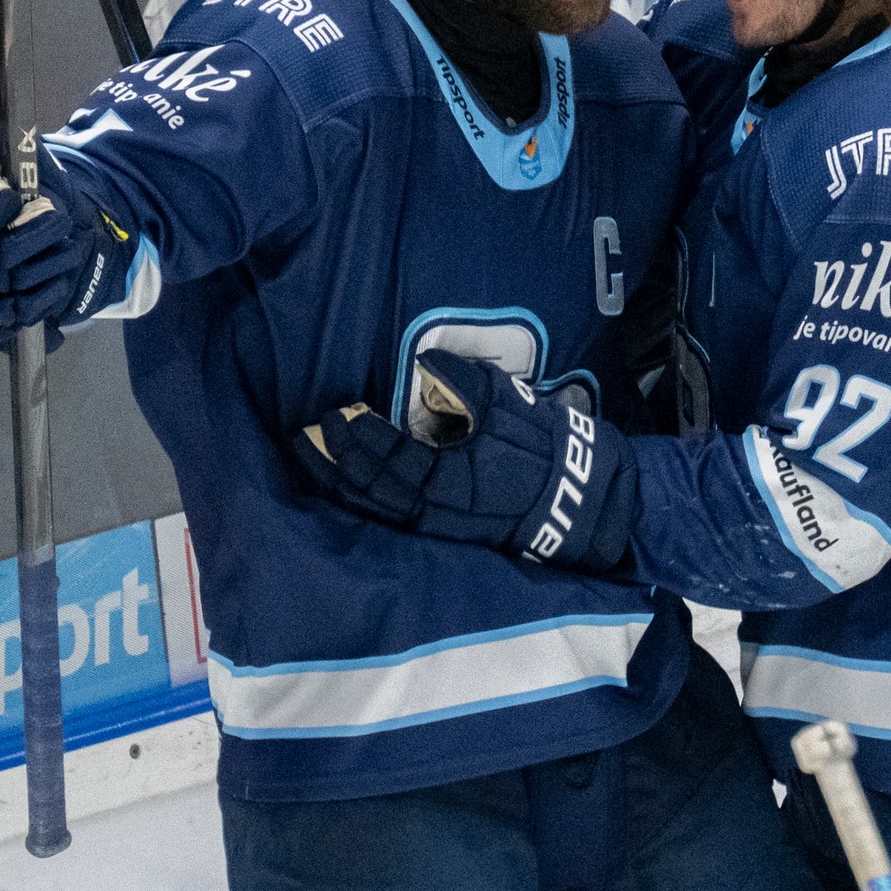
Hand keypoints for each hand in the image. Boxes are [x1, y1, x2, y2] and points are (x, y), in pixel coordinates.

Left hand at [293, 350, 636, 571]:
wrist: (581, 500)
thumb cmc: (548, 450)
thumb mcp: (512, 406)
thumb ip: (465, 382)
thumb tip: (427, 359)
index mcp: (450, 481)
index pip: (388, 460)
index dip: (358, 437)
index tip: (339, 409)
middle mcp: (434, 511)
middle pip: (367, 492)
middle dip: (333, 463)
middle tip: (309, 431)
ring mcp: (435, 527)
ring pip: (371, 509)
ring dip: (337, 484)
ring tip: (310, 458)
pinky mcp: (439, 531)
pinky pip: (386, 516)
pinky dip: (360, 499)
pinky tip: (343, 482)